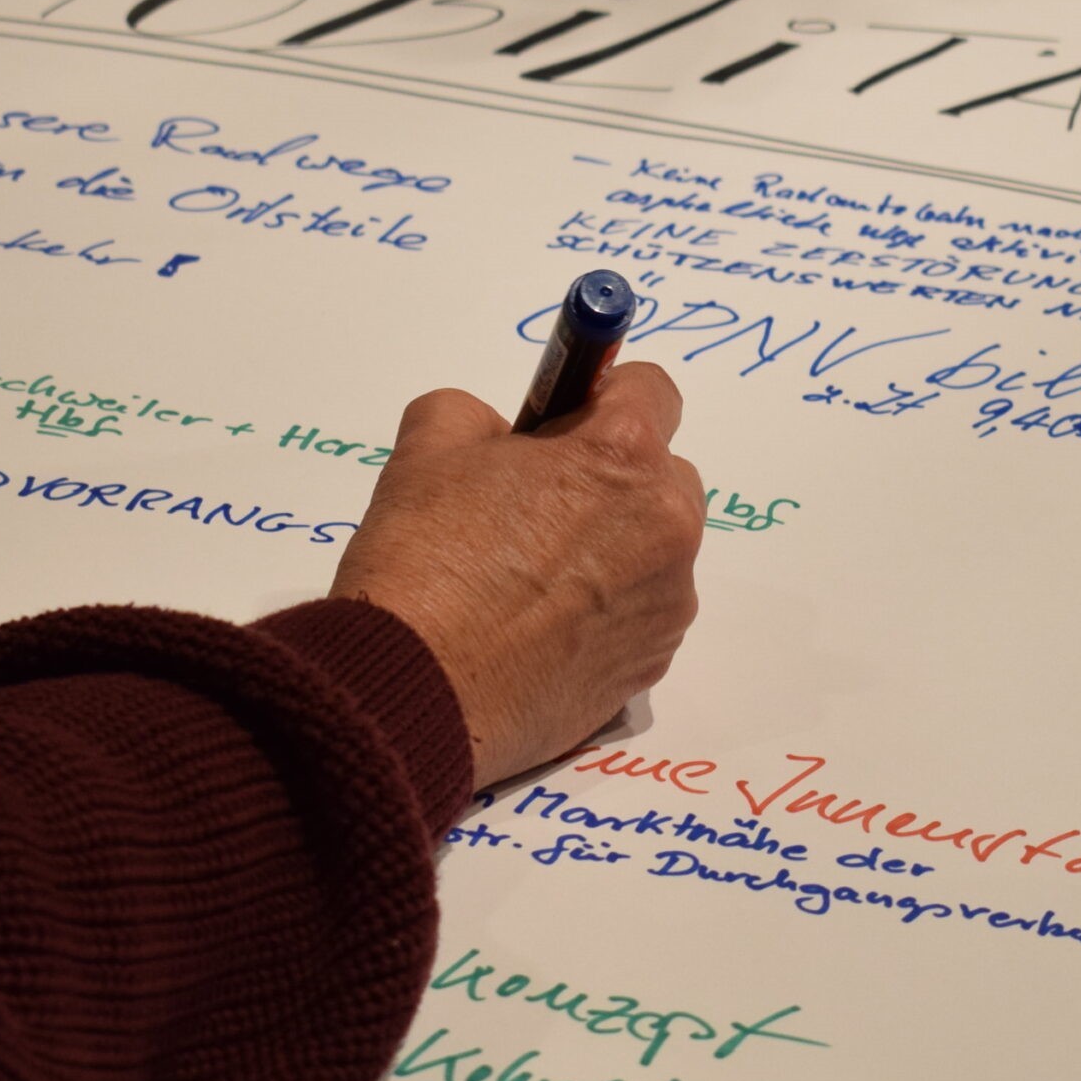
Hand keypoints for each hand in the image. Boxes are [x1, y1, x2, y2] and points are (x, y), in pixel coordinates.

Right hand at [330, 362, 705, 784]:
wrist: (413, 690)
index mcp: (625, 459)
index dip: (601, 398)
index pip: (651, 390)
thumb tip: (500, 435)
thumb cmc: (423, 562)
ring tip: (527, 581)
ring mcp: (666, 607)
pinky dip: (602, 613)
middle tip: (532, 507)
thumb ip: (477, 415)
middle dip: (610, 479)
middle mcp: (667, 530)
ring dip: (610, 550)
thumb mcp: (427, 447)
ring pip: (652, 552)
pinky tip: (536, 631)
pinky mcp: (649, 668)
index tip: (561, 425)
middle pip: (661, 477)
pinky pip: (639, 617)